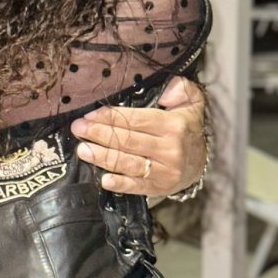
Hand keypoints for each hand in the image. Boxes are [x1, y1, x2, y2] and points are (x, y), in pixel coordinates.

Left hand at [70, 77, 205, 196]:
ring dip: (102, 157)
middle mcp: (170, 149)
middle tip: (78, 128)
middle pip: (128, 141)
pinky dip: (120, 184)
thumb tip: (166, 89)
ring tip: (82, 150)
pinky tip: (104, 179)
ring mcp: (165, 171)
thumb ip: (182, 89)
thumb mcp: (191, 103)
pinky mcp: (159, 187)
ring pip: (128, 163)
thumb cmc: (186, 129)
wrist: (199, 163)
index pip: (137, 120)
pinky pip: (137, 186)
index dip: (112, 117)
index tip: (90, 114)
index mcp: (174, 126)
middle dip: (99, 134)